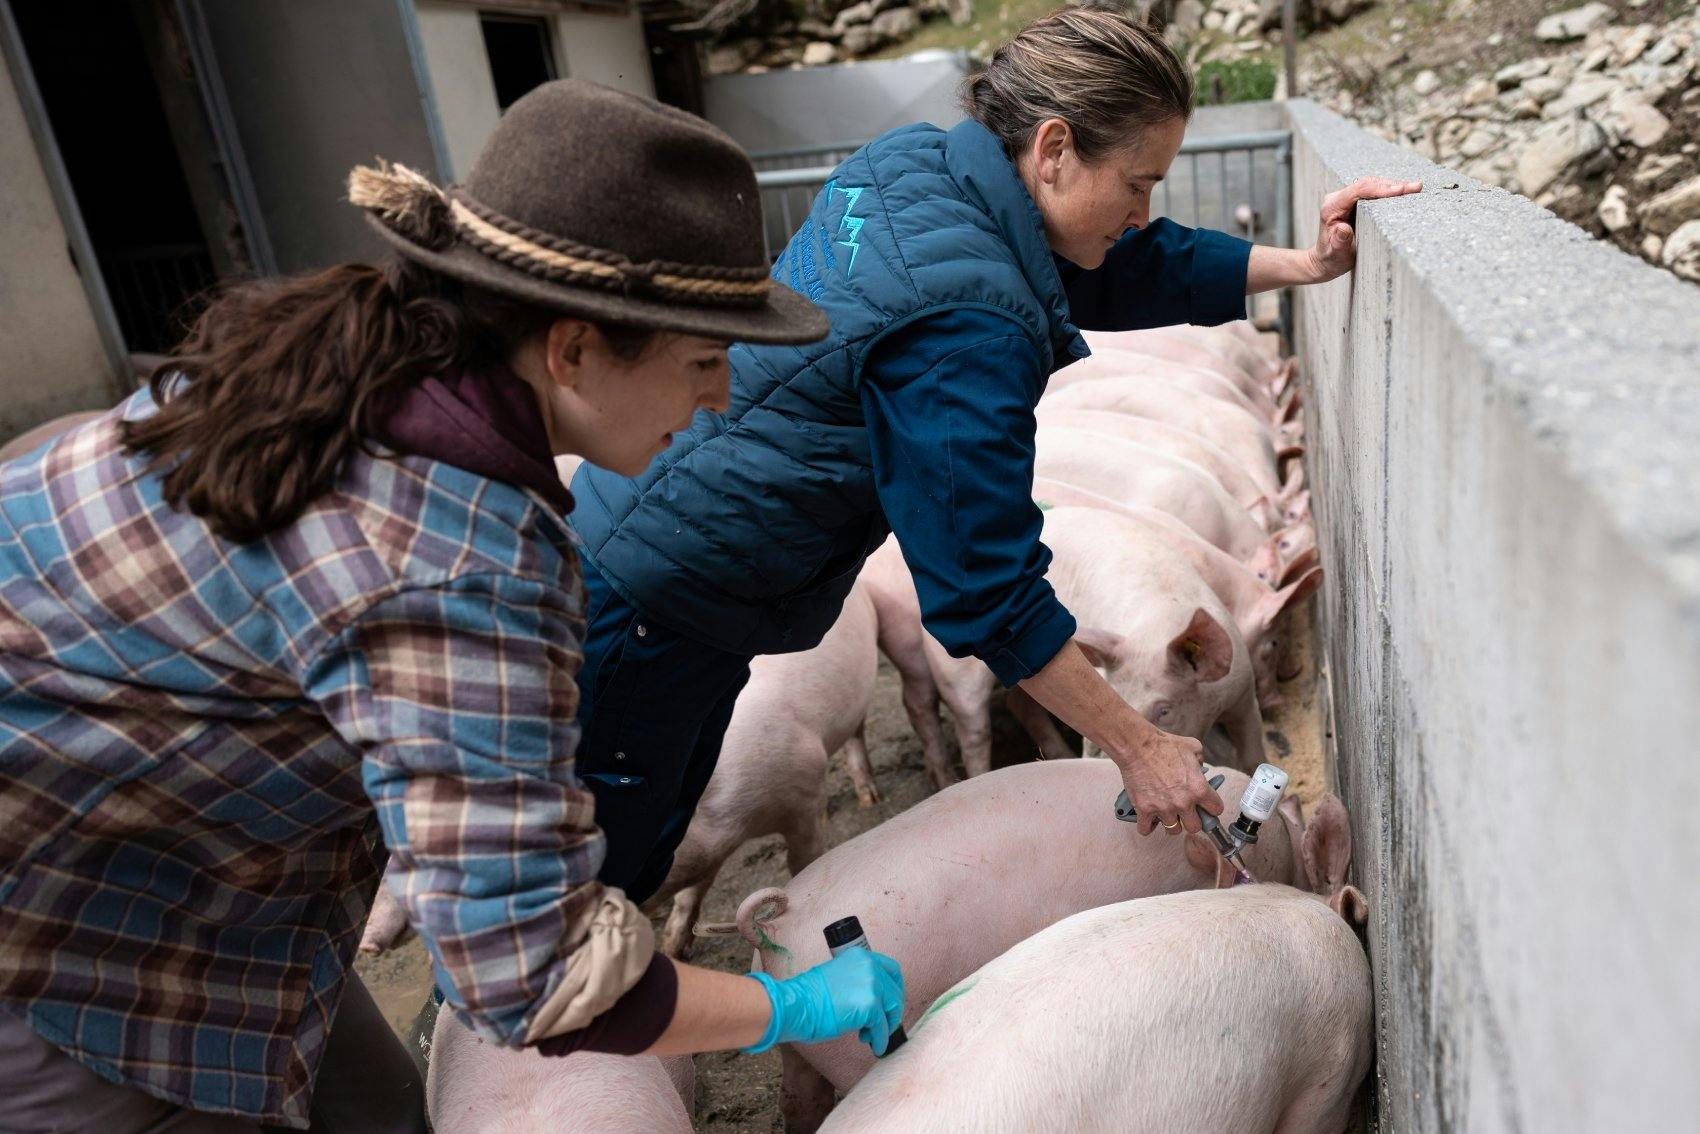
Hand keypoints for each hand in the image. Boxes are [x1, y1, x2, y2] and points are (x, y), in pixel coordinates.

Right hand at [743, 947, 905, 1054]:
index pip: (892, 970)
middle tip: (883, 1024)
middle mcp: (870, 966)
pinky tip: (874, 1046)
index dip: (895, 989)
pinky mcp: (870, 1006)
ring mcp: (871, 985)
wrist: (796, 1005)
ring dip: (885, 1026)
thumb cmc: (810, 996)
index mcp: (862, 956)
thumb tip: (875, 1002)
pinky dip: (880, 1039)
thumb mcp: (839, 977)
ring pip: (891, 1010)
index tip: (890, 1003)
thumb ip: (859, 982)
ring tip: (869, 1036)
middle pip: (895, 991)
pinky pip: (883, 1027)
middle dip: (891, 1011)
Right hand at [1113, 725, 1221, 835]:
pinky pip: (1146, 829)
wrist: (1137, 746)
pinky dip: (1147, 826)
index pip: (1216, 810)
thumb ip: (1201, 761)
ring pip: (1173, 830)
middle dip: (1192, 819)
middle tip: (1186, 811)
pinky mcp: (1144, 810)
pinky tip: (1148, 818)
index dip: (1211, 807)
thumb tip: (1199, 768)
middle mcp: (1183, 802)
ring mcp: (1163, 808)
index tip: (1206, 805)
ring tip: (1166, 812)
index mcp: (1199, 788)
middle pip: (1195, 827)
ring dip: (1171, 822)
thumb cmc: (1164, 745)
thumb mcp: (1193, 747)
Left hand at [1307, 177, 1422, 282]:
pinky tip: (1405, 191)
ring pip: (1372, 185)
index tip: (1400, 190)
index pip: (1358, 191)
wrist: (1325, 262)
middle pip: (1367, 184)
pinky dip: (1389, 191)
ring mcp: (1346, 198)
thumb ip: (1339, 242)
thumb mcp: (1335, 254)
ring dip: (1394, 185)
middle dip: (1393, 185)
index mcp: (1332, 207)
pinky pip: (1373, 191)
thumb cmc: (1331, 260)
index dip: (1380, 189)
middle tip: (1416, 187)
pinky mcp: (1354, 201)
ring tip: (1415, 187)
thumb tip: (1343, 228)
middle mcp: (1338, 198)